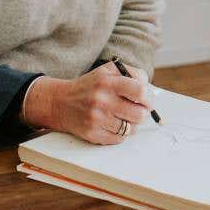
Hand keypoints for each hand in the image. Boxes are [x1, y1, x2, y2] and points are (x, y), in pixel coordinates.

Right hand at [22, 62, 152, 144]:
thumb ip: (132, 73)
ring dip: (132, 124)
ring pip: (131, 129)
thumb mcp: (108, 70)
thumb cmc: (90, 86)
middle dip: (143, 113)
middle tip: (138, 110)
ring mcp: (96, 119)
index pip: (140, 92)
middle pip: (139, 114)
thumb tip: (149, 87)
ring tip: (124, 116)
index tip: (147, 100)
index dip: (149, 98)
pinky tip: (113, 124)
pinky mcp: (92, 134)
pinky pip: (119, 139)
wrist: (59, 102)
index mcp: (107, 82)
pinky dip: (121, 133)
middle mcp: (101, 101)